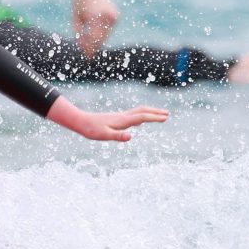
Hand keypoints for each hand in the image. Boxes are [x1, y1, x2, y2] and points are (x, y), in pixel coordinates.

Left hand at [47, 99, 168, 142]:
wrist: (81, 121)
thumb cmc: (91, 130)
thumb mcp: (104, 136)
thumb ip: (118, 136)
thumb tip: (131, 136)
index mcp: (123, 121)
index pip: (142, 117)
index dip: (155, 117)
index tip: (166, 118)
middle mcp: (123, 117)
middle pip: (143, 111)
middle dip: (156, 113)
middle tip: (168, 114)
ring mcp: (120, 117)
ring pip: (138, 112)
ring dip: (150, 113)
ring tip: (159, 115)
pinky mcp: (116, 119)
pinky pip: (132, 116)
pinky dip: (141, 116)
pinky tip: (140, 121)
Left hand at [72, 0, 118, 57]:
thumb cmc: (80, 1)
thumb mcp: (76, 17)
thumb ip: (79, 33)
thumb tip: (83, 48)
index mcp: (95, 15)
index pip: (93, 37)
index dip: (89, 48)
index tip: (86, 56)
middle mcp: (106, 15)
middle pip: (100, 38)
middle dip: (93, 47)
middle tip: (87, 56)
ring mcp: (112, 15)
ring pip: (105, 35)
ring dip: (98, 42)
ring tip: (89, 48)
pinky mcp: (115, 16)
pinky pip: (108, 29)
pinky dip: (102, 35)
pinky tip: (94, 38)